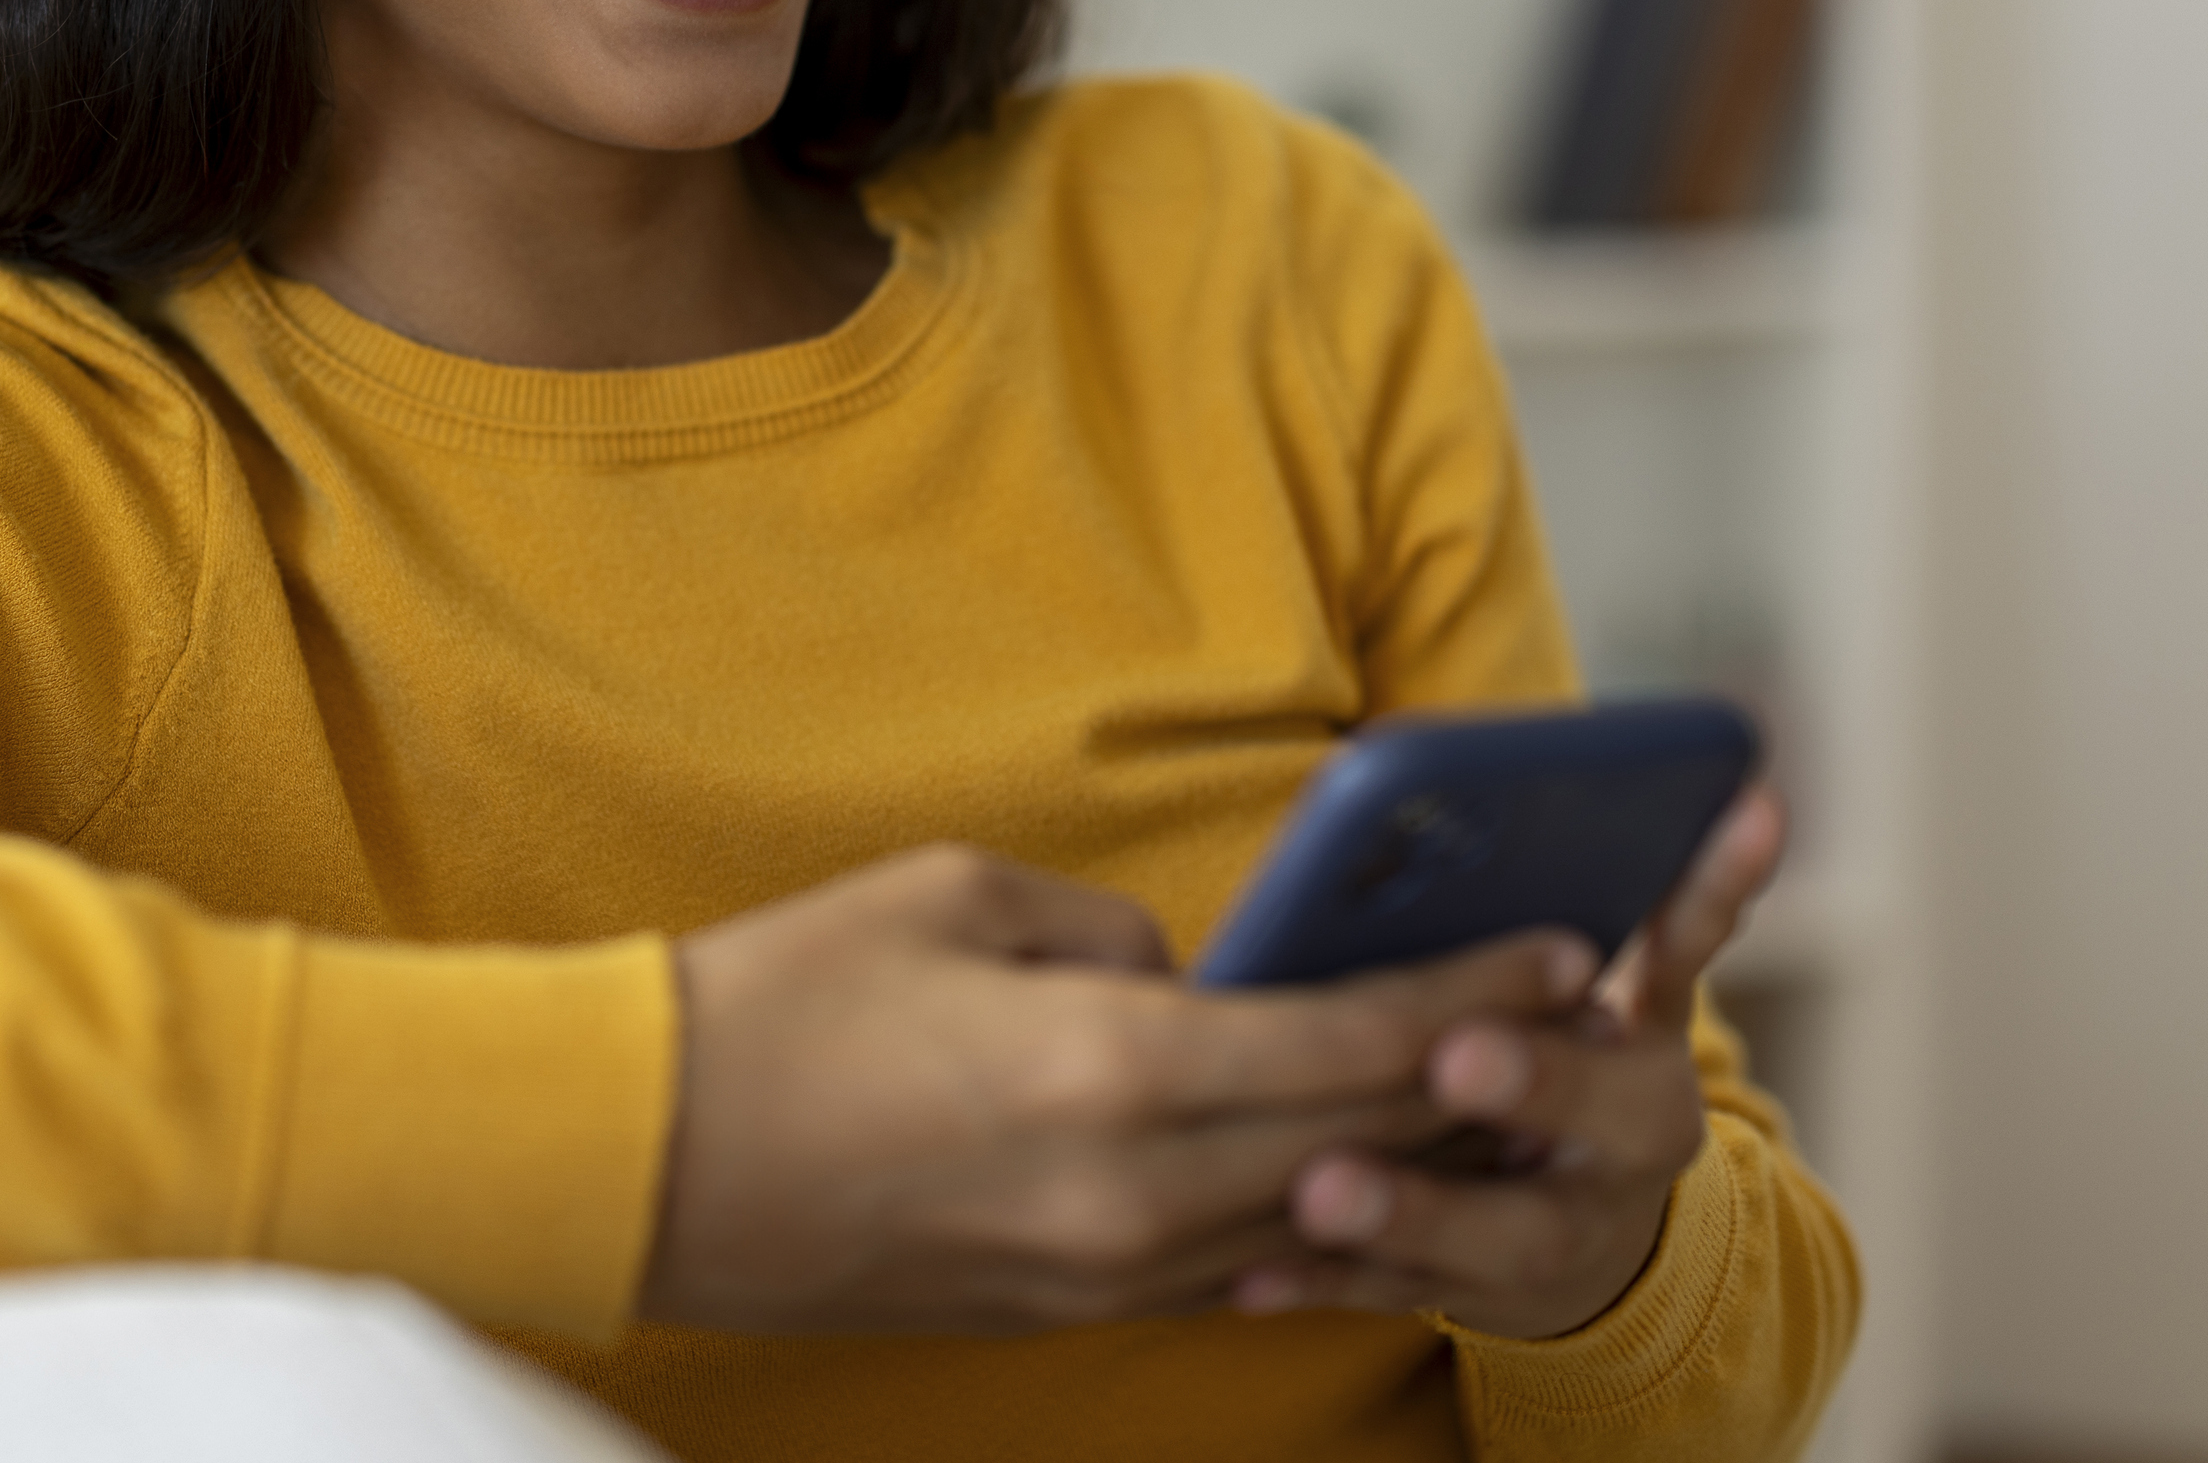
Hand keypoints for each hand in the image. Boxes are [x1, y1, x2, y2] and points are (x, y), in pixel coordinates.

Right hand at [641, 844, 1603, 1334]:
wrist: (644, 1158)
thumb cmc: (781, 1001)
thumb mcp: (954, 899)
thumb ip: (1103, 933)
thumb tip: (1180, 974)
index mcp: (1111, 1068)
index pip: (1350, 1040)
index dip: (1473, 995)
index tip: (1563, 951)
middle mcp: (1127, 1192)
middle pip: (1357, 1138)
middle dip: (1472, 1074)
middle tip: (1563, 1020)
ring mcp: (1092, 1270)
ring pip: (1298, 1214)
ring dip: (1396, 1155)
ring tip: (1474, 1091)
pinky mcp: (1051, 1308)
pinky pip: (1216, 1264)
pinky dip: (1289, 1212)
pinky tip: (1330, 1171)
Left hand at [1228, 787, 1787, 1340]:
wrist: (1596, 1229)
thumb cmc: (1568, 1054)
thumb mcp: (1621, 977)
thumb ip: (1642, 895)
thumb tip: (1734, 788)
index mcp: (1661, 1034)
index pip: (1684, 958)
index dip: (1692, 903)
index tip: (1636, 883)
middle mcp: (1633, 1139)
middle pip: (1605, 1118)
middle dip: (1538, 1082)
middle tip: (1455, 1053)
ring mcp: (1568, 1228)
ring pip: (1503, 1232)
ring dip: (1411, 1208)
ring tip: (1321, 1188)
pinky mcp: (1486, 1293)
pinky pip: (1403, 1294)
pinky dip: (1328, 1283)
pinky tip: (1251, 1279)